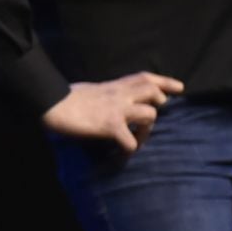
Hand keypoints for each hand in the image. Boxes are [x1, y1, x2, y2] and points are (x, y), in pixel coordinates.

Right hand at [42, 72, 185, 152]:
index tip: (179, 87)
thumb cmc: (65, 98)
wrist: (51, 103)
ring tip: (135, 138)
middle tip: (150, 116)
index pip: (145, 78)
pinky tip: (121, 152)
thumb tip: (106, 100)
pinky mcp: (110, 126)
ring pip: (150, 115)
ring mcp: (117, 110)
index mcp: (114, 86)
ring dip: (146, 130)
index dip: (165, 82)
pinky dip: (130, 149)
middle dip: (160, 103)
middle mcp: (120, 96)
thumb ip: (105, 94)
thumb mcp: (90, 90)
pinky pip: (131, 141)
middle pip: (153, 92)